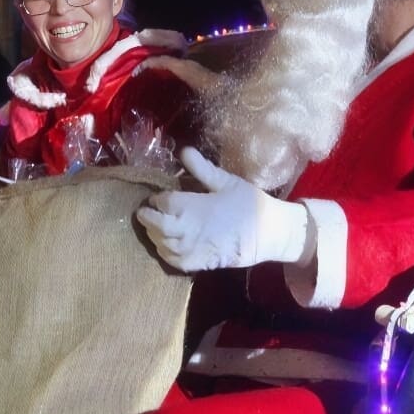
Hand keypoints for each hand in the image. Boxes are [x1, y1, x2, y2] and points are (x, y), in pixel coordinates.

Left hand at [136, 147, 309, 270]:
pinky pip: (174, 261)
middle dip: (147, 217)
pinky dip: (165, 253)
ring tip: (153, 227)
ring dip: (153, 235)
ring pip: (162, 244)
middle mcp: (188, 229)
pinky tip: (165, 246)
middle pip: (156, 224)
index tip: (157, 196)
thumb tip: (183, 150)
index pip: (164, 202)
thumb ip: (202, 168)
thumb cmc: (249, 204)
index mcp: (193, 206)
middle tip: (144, 211)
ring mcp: (192, 249)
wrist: (269, 233)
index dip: (157, 199)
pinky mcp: (199, 263)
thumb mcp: (226, 181)